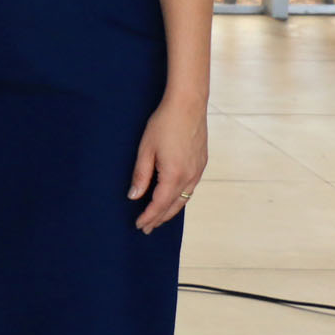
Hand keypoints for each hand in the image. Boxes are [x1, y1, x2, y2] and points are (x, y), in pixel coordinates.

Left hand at [128, 94, 207, 232]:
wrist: (188, 105)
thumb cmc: (164, 124)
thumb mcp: (146, 149)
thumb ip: (141, 175)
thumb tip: (134, 196)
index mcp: (174, 175)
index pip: (159, 204)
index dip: (149, 216)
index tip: (139, 225)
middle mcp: (190, 177)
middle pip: (174, 206)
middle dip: (159, 219)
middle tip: (146, 228)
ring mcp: (198, 171)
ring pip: (184, 199)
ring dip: (170, 210)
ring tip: (157, 218)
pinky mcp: (201, 164)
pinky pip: (190, 189)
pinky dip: (180, 198)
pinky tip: (172, 199)